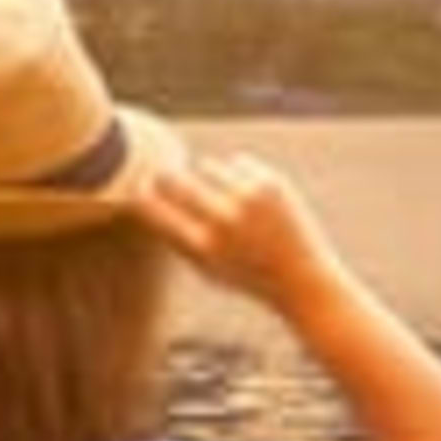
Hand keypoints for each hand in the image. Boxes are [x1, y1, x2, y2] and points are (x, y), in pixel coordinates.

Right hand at [136, 152, 347, 318]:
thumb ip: (175, 235)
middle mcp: (222, 221)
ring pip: (207, 165)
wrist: (303, 278)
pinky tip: (257, 198)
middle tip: (162, 172)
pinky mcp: (269, 183)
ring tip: (232, 201)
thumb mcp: (204, 266)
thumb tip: (141, 195)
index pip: (153, 210)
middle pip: (173, 179)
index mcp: (201, 247)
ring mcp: (247, 199)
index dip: (140, 195)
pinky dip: (241, 174)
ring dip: (211, 176)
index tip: (137, 187)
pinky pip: (237, 161)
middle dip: (164, 174)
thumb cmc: (247, 275)